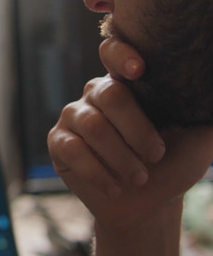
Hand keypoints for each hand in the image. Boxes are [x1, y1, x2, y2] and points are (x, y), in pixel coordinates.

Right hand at [48, 36, 212, 232]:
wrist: (148, 204)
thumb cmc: (173, 164)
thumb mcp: (198, 137)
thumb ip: (206, 110)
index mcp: (127, 82)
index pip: (113, 51)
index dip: (121, 54)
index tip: (139, 70)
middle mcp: (96, 93)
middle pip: (111, 96)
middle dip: (137, 130)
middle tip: (155, 156)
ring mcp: (73, 115)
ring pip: (93, 126)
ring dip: (121, 158)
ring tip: (139, 179)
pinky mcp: (58, 141)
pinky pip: (73, 149)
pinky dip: (98, 173)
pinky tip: (114, 188)